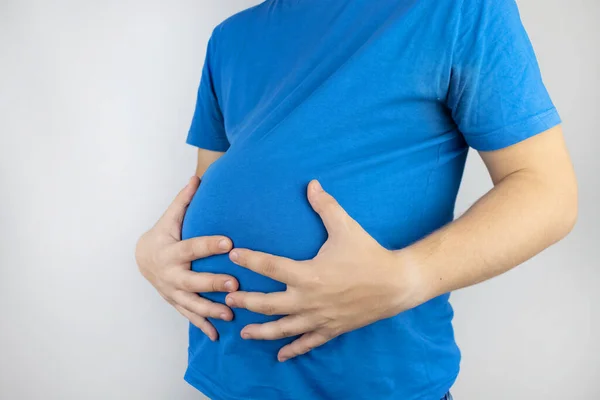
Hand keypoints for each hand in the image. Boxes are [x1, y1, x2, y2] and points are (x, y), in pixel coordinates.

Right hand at [135, 176, 238, 340]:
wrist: (143, 258)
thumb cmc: (163, 235)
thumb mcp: (170, 218)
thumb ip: (184, 201)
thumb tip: (197, 177)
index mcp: (170, 251)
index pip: (192, 247)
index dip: (209, 245)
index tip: (228, 242)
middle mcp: (170, 274)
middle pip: (192, 280)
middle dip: (212, 283)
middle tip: (234, 284)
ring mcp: (172, 291)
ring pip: (192, 303)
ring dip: (211, 309)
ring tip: (231, 313)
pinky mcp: (176, 302)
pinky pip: (189, 316)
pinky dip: (202, 326)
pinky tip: (216, 335)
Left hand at [225, 180, 424, 360]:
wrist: (396, 284)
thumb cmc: (369, 254)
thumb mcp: (346, 227)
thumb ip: (325, 206)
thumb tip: (311, 184)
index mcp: (308, 274)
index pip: (270, 266)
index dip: (250, 260)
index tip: (233, 255)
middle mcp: (309, 299)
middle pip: (268, 304)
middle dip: (246, 302)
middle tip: (229, 298)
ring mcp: (319, 318)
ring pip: (283, 329)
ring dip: (261, 331)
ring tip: (243, 333)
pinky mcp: (331, 329)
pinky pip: (308, 343)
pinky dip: (293, 350)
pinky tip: (280, 356)